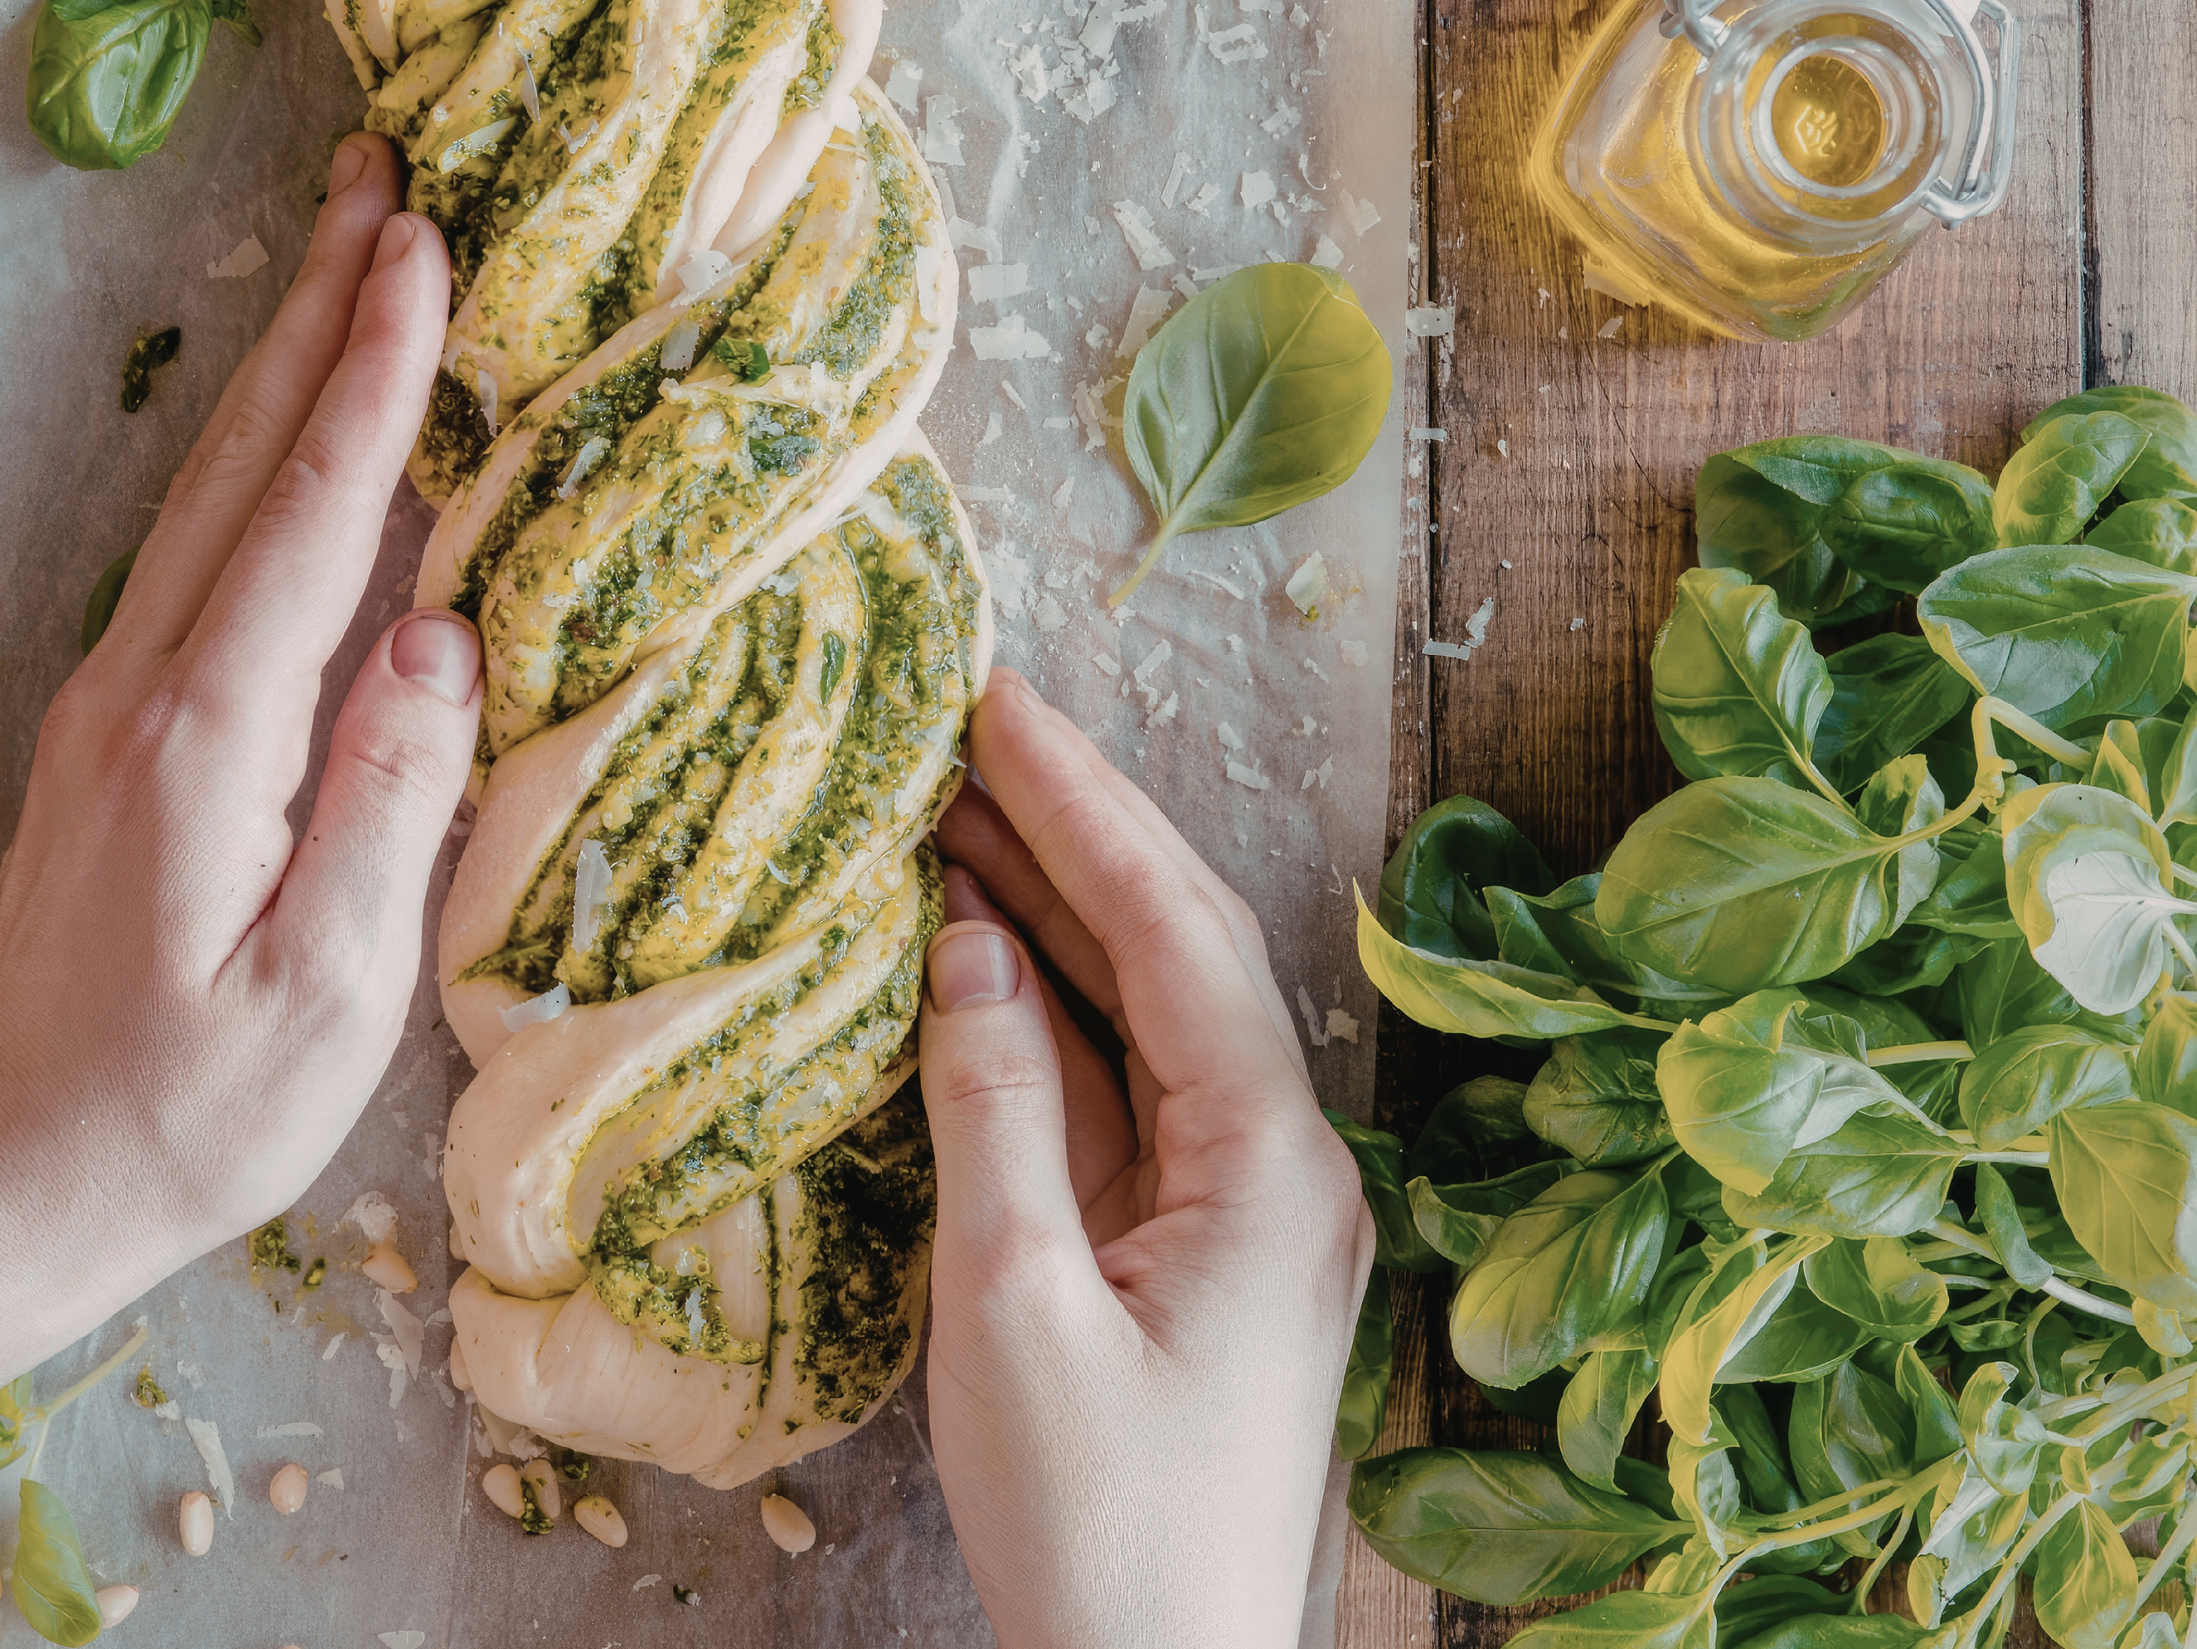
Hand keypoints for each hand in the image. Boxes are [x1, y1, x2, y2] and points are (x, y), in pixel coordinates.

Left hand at [0, 132, 479, 1590]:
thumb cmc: (185, 1114)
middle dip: (320, 312)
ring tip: (349, 254)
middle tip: (378, 178)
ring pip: (209, 488)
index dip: (375, 379)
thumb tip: (448, 637)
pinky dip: (260, 449)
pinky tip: (297, 427)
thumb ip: (388, 808)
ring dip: (286, 362)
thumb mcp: (322, 998)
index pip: (309, 518)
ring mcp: (115, 696)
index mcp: (207, 737)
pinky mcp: (116, 725)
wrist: (2, 1184)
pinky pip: (199, 544)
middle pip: (242, 460)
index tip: (423, 252)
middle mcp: (144, 685)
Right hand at [919, 669, 1369, 1648]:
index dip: (1082, 805)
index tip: (1000, 704)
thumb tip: (966, 936)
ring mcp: (1242, 1198)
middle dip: (1075, 826)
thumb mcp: (1014, 1308)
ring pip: (1144, 1006)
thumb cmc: (1099, 1531)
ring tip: (953, 802)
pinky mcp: (1193, 1240)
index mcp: (1271, 1161)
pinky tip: (975, 945)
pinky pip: (1120, 1084)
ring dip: (1053, 905)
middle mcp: (1282, 1157)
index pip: (1171, 930)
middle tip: (972, 720)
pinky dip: (1045, 1005)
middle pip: (1176, 944)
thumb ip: (992, 1105)